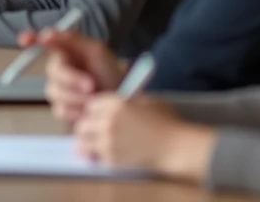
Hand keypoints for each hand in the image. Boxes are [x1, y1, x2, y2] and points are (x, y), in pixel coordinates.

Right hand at [18, 29, 125, 123]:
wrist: (125, 104)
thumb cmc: (112, 74)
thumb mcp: (96, 51)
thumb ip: (71, 39)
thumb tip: (46, 33)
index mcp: (66, 52)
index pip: (42, 43)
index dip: (31, 40)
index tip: (25, 40)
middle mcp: (61, 70)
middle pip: (52, 72)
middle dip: (72, 80)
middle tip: (91, 86)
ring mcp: (61, 91)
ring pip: (54, 92)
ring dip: (76, 96)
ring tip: (96, 99)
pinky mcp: (64, 110)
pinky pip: (60, 109)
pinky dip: (76, 111)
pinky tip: (89, 110)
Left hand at [74, 95, 214, 181]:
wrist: (177, 148)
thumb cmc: (167, 123)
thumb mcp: (148, 101)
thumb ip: (128, 99)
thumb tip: (116, 99)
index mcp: (115, 104)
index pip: (90, 105)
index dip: (93, 111)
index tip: (95, 116)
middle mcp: (108, 121)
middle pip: (82, 123)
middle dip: (86, 128)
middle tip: (91, 132)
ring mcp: (108, 141)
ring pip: (82, 142)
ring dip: (86, 144)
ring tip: (91, 146)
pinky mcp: (112, 159)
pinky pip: (95, 158)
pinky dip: (96, 158)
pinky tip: (100, 157)